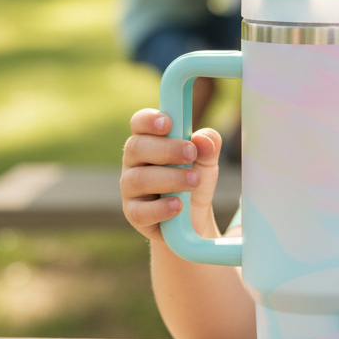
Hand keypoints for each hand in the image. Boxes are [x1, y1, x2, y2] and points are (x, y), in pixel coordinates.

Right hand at [121, 110, 221, 241]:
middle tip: (191, 154)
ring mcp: (130, 189)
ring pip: (139, 179)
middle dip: (166, 149)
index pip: (139, 123)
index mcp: (149, 141)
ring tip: (194, 181)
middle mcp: (134, 162)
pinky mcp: (134, 214)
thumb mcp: (207, 160)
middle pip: (136, 147)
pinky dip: (160, 208)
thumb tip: (203, 140)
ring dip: (169, 178)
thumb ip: (208, 145)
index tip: (168, 123)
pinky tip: (178, 205)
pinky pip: (140, 211)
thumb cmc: (194, 180)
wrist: (195, 218)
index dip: (149, 120)